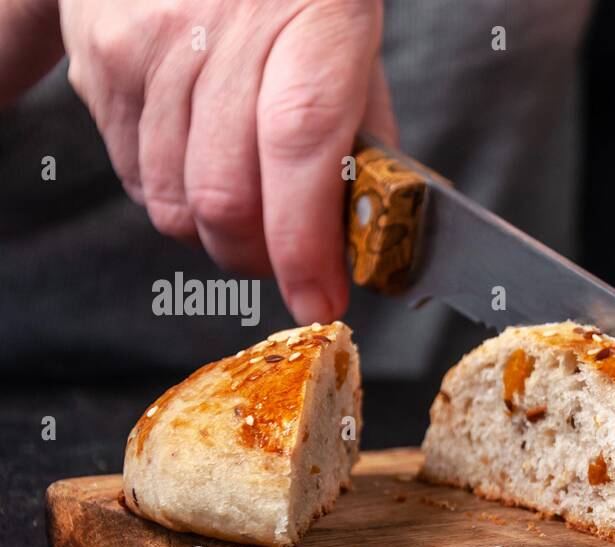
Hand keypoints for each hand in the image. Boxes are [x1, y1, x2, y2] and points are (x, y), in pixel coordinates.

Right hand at [57, 0, 395, 323]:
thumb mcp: (354, 40)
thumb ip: (365, 138)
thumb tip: (363, 236)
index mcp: (311, 19)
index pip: (300, 153)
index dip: (305, 247)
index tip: (321, 301)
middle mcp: (219, 31)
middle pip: (224, 199)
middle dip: (262, 261)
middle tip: (290, 267)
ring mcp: (148, 46)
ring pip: (171, 203)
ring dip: (217, 237)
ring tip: (250, 213)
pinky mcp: (101, 61)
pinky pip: (134, 174)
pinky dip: (173, 200)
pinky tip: (201, 167)